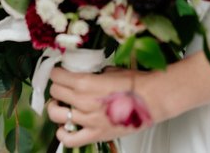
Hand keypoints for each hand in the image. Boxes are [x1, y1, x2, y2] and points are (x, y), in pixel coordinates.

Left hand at [48, 65, 166, 146]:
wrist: (153, 99)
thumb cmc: (138, 84)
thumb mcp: (113, 70)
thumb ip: (96, 74)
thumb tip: (90, 74)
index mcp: (86, 83)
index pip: (58, 76)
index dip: (57, 73)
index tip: (60, 72)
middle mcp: (82, 101)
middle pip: (55, 93)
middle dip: (57, 87)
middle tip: (63, 86)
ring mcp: (87, 120)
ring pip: (56, 114)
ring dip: (56, 108)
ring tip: (62, 105)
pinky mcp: (95, 134)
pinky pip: (68, 139)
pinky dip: (63, 133)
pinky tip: (67, 127)